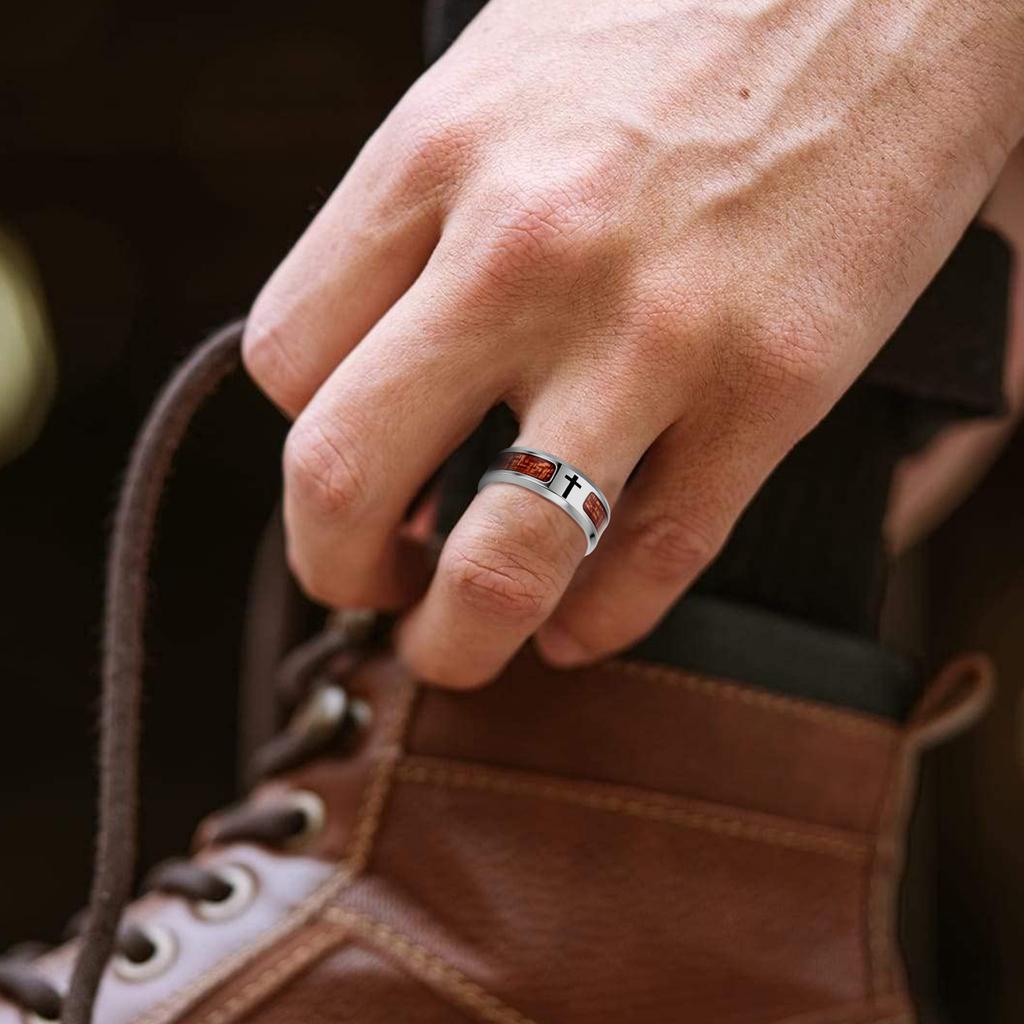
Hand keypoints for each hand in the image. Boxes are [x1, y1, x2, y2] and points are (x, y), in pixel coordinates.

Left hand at [243, 0, 1023, 685]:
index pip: (288, 362)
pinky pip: (654, 561)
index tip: (352, 467)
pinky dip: (599, 621)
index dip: (307, 441)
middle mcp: (523, 253)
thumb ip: (423, 221)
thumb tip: (392, 363)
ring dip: (457, 638)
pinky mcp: (770, 387)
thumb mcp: (500, 81)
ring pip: (499, 561)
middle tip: (369, 586)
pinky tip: (581, 624)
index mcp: (434, 158)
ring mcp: (649, 331)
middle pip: (342, 477)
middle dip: (335, 567)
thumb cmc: (685, 15)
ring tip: (457, 643)